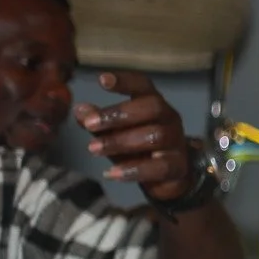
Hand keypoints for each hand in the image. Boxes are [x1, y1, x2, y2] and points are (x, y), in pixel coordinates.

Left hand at [75, 70, 194, 201]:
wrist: (170, 177)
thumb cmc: (138, 147)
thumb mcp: (114, 132)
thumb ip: (98, 121)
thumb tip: (80, 110)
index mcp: (153, 105)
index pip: (143, 86)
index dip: (125, 81)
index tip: (102, 80)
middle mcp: (170, 119)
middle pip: (152, 108)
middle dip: (119, 115)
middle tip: (89, 124)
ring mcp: (177, 143)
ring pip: (155, 136)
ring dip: (121, 141)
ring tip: (93, 149)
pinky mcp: (178, 167)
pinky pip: (159, 167)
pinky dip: (134, 170)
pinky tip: (111, 173)